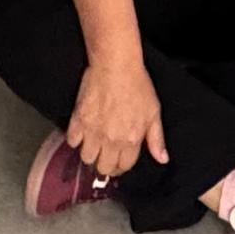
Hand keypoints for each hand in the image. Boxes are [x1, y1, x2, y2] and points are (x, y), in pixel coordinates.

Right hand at [65, 53, 166, 180]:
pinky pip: (72, 141)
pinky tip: (82, 133)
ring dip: (90, 153)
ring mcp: (93, 131)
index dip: (122, 166)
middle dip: (106, 164)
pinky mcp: (78, 120)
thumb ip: (157, 139)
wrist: (115, 65)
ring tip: (94, 144)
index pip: (124, 166)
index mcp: (131, 140)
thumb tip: (162, 158)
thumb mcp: (154, 112)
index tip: (120, 161)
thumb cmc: (136, 85)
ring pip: (87, 158)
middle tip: (106, 155)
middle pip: (103, 168)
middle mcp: (111, 140)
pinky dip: (75, 140)